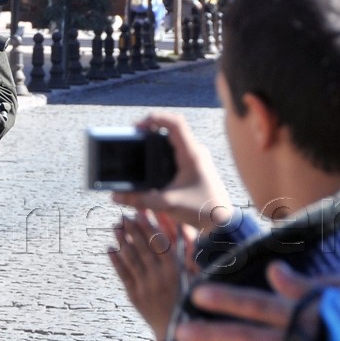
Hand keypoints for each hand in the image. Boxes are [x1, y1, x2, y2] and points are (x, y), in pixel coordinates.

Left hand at [108, 210, 192, 338]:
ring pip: (131, 258)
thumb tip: (181, 229)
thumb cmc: (187, 300)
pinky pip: (123, 274)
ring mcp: (145, 285)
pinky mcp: (134, 295)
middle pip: (143, 247)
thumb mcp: (192, 277)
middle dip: (132, 229)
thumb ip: (185, 254)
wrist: (175, 329)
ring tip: (115, 227)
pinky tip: (109, 249)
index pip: (159, 242)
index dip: (148, 226)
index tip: (140, 213)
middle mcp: (159, 276)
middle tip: (124, 216)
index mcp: (175, 270)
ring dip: (122, 241)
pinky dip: (115, 261)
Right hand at [112, 111, 235, 233]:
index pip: (175, 123)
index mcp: (191, 154)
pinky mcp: (195, 166)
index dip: (156, 118)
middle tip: (134, 136)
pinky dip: (162, 150)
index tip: (138, 126)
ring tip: (139, 146)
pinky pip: (177, 150)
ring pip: (174, 139)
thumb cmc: (201, 210)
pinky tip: (152, 161)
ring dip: (157, 139)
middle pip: (172, 128)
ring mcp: (197, 158)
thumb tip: (116, 196)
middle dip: (151, 128)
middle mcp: (196, 152)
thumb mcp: (168, 204)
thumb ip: (140, 200)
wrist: (223, 222)